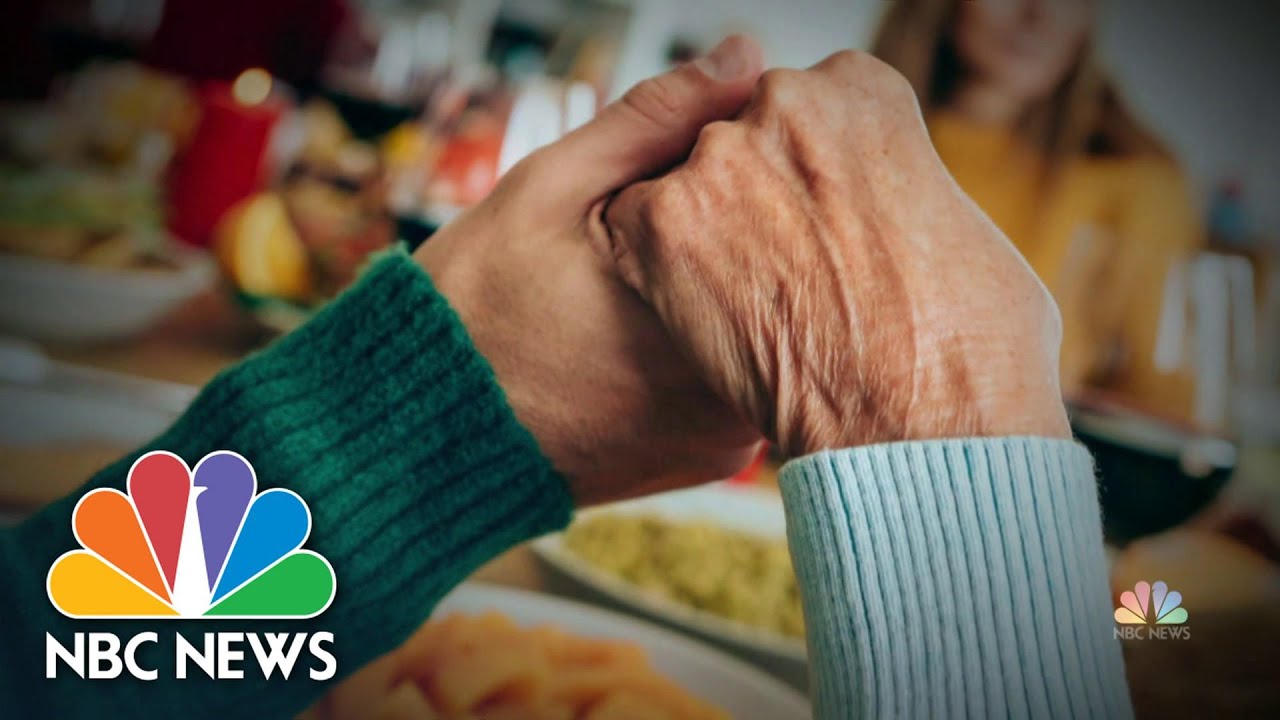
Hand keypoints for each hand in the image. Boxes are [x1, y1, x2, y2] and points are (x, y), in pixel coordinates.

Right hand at [415, 37, 765, 503]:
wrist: (428, 438)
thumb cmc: (476, 308)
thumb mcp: (551, 187)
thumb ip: (655, 119)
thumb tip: (744, 55)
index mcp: (701, 306)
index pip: (785, 210)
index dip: (755, 170)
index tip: (706, 164)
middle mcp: (733, 382)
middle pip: (784, 276)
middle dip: (745, 233)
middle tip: (657, 232)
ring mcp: (730, 430)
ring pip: (769, 329)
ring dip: (736, 290)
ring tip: (645, 282)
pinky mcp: (717, 458)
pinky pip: (745, 379)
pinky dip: (718, 344)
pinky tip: (654, 331)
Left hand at [597, 50, 1070, 457]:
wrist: (918, 421)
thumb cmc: (965, 345)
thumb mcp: (962, 231)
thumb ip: (900, 190)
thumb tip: (883, 211)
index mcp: (864, 91)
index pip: (807, 109)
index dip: (810, 174)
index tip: (820, 221)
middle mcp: (785, 105)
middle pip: (742, 139)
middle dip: (755, 195)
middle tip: (781, 268)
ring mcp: (718, 159)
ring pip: (685, 181)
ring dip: (703, 232)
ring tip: (746, 304)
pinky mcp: (660, 223)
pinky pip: (632, 229)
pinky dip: (653, 271)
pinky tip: (698, 318)